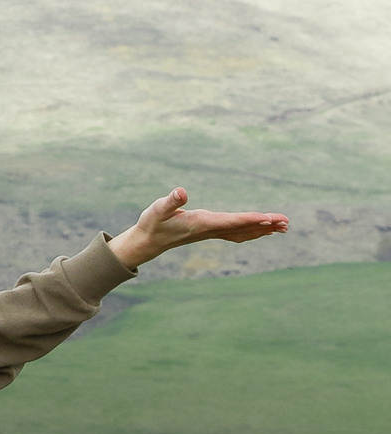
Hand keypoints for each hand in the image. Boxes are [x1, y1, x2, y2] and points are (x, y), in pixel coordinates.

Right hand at [108, 188, 290, 268]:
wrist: (148, 242)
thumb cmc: (152, 223)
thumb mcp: (157, 210)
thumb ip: (170, 201)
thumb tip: (181, 192)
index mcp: (201, 224)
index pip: (230, 222)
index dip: (249, 219)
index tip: (268, 218)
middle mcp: (210, 230)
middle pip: (243, 228)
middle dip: (265, 225)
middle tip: (286, 222)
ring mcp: (212, 232)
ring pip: (244, 232)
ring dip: (264, 230)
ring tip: (283, 227)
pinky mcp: (210, 231)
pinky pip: (238, 233)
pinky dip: (253, 231)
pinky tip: (262, 230)